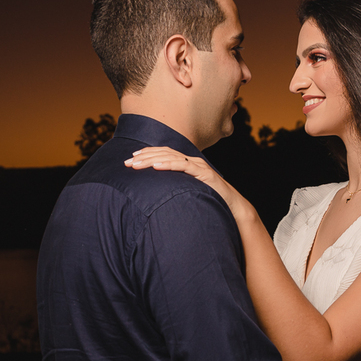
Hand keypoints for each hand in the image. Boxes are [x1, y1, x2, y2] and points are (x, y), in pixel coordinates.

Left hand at [125, 147, 250, 219]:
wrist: (233, 207)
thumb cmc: (210, 200)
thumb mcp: (188, 192)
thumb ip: (175, 188)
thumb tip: (156, 193)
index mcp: (187, 164)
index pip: (164, 154)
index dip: (147, 154)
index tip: (131, 159)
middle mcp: (192, 161)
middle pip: (164, 153)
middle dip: (144, 157)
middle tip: (127, 162)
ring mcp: (199, 166)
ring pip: (172, 158)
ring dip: (152, 160)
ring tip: (137, 164)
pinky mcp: (205, 174)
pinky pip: (184, 167)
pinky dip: (169, 165)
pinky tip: (157, 166)